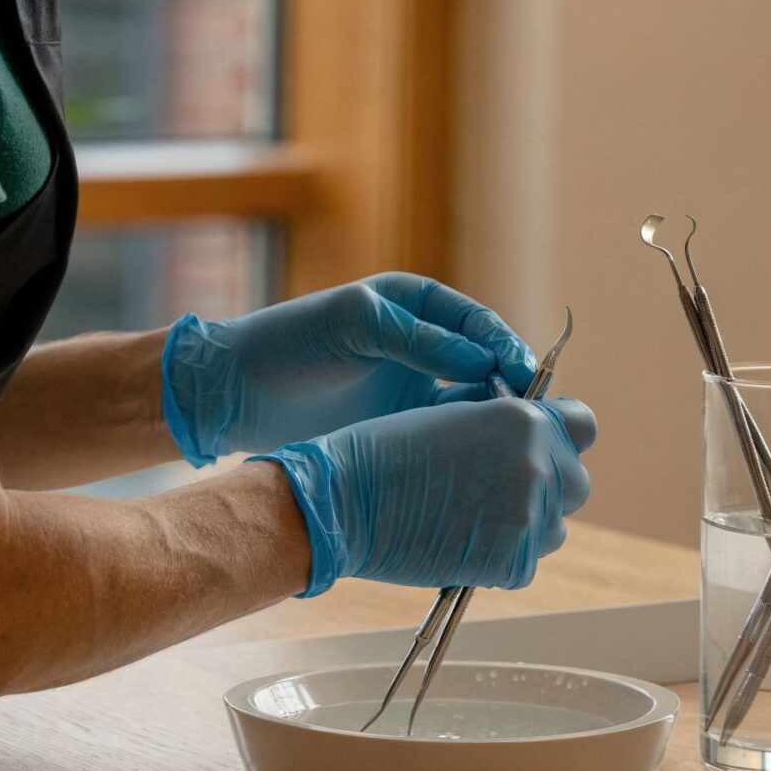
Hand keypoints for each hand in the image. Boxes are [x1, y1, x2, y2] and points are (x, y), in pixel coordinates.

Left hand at [161, 273, 534, 465]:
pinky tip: (480, 465)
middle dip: (513, 388)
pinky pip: (446, 433)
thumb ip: (417, 338)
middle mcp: (422, 344)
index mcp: (415, 305)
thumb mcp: (354, 325)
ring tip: (514, 446)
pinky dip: (467, 446)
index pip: (479, 322)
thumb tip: (483, 361)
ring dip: (494, 421)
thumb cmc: (288, 343)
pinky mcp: (400, 427)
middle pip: (486, 364)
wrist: (236, 393)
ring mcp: (413, 388)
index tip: (526, 374)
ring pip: (472, 403)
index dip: (506, 345)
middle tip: (534, 418)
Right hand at [251, 396, 596, 595]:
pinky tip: (461, 541)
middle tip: (498, 490)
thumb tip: (538, 442)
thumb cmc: (385, 452)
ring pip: (556, 526)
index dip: (559, 437)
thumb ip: (506, 427)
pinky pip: (526, 560)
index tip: (538, 447)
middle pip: (576, 482)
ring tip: (474, 518)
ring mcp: (530, 518)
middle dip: (547, 485)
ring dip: (528, 523)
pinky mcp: (514, 563)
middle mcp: (539, 465)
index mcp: (525, 420)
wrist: (345, 503)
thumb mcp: (455, 416)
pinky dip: (502, 556)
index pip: (583, 426)